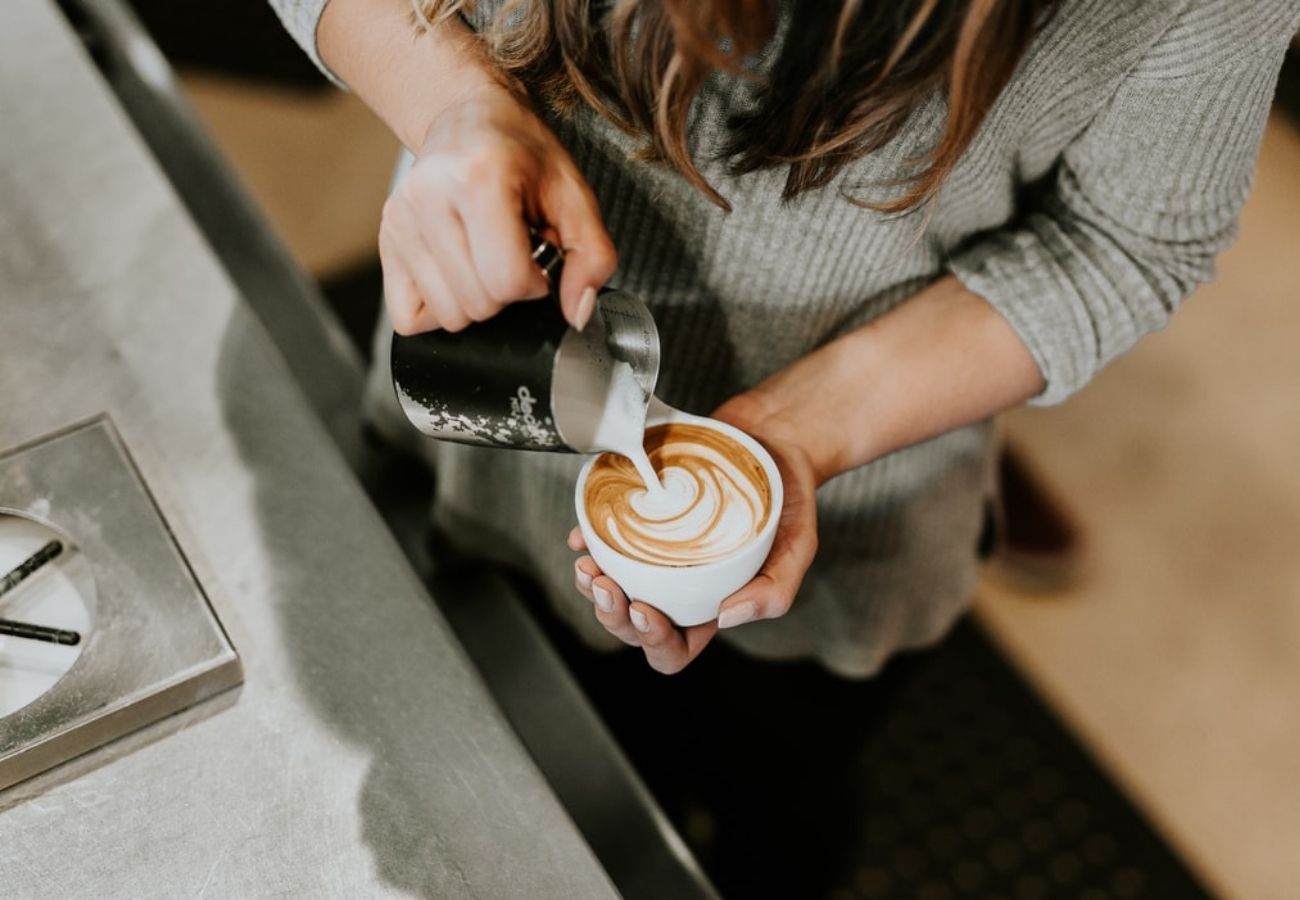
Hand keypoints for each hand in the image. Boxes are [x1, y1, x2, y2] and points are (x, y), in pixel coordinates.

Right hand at [380, 83, 616, 334]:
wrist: (470, 118)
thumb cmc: (523, 155)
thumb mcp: (574, 196)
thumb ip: (593, 257)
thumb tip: (577, 312)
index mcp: (480, 178)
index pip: (507, 281)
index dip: (534, 283)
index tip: (537, 257)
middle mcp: (429, 196)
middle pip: (477, 304)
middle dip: (506, 292)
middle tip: (511, 253)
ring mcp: (400, 220)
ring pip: (447, 316)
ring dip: (475, 300)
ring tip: (484, 258)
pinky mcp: (386, 240)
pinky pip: (409, 317)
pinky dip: (439, 308)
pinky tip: (457, 274)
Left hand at [569, 394, 821, 673]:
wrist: (774, 439)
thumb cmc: (788, 498)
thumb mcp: (799, 546)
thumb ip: (774, 590)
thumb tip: (726, 618)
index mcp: (710, 605)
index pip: (675, 648)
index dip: (653, 641)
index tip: (644, 609)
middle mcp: (678, 587)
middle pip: (633, 625)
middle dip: (611, 614)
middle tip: (605, 585)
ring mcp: (657, 555)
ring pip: (612, 589)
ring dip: (592, 587)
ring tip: (587, 565)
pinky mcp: (643, 521)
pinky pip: (605, 541)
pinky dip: (588, 542)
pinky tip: (582, 536)